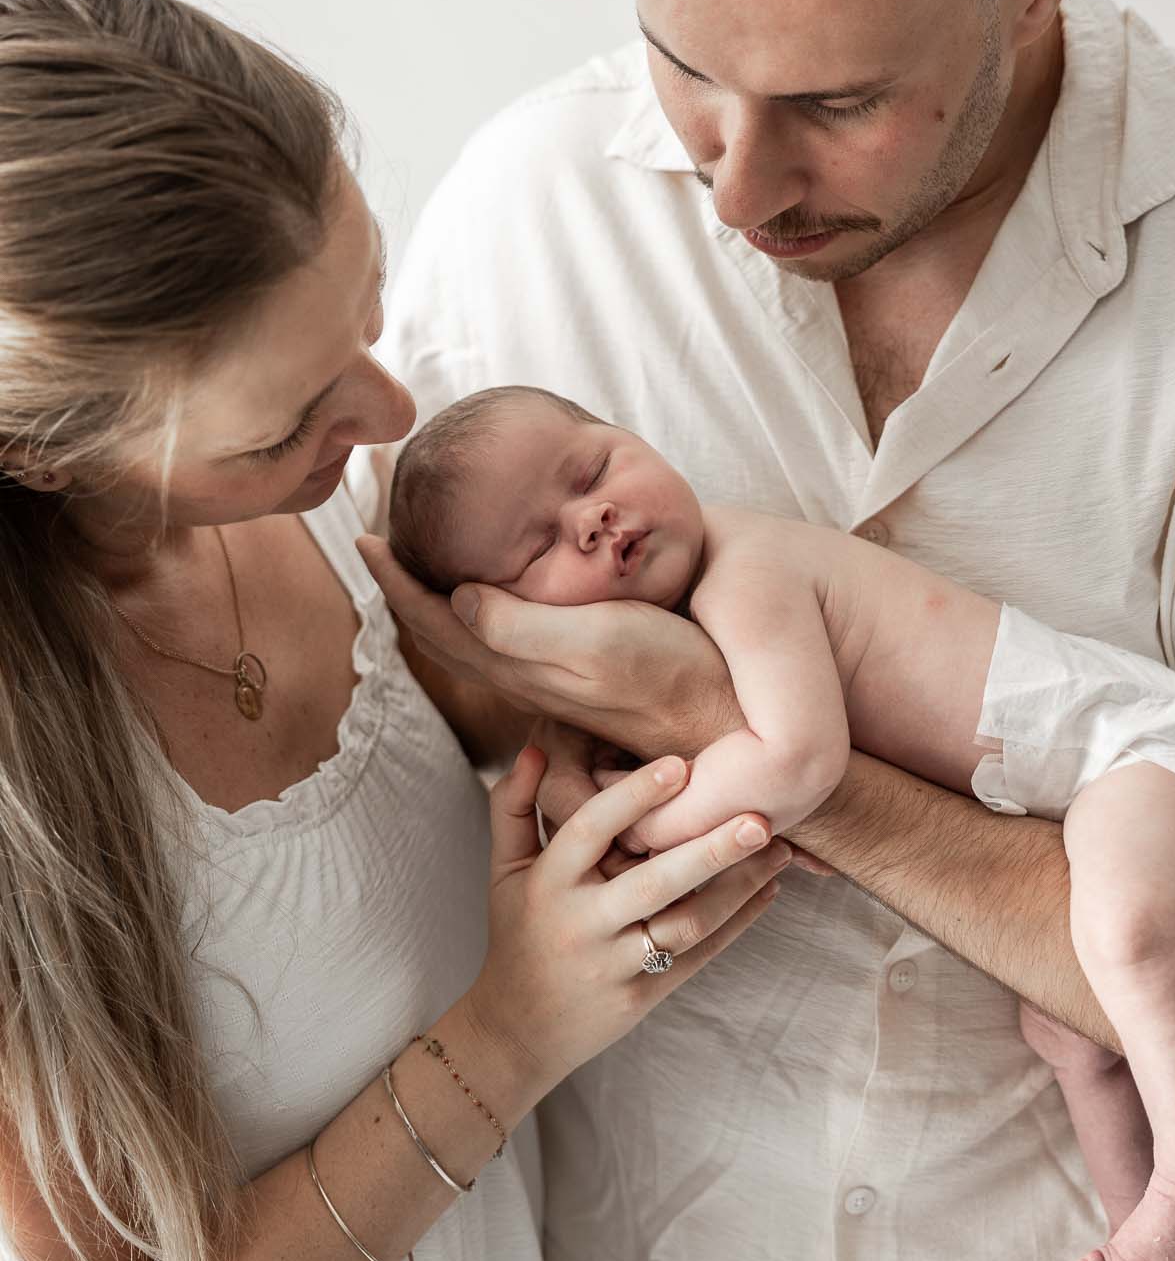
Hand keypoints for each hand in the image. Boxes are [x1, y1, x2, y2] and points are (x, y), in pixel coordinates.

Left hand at [358, 534, 741, 758]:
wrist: (725, 723)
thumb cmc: (671, 676)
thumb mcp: (598, 643)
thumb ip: (525, 627)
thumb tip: (456, 596)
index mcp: (516, 663)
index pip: (432, 619)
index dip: (393, 580)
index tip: (362, 537)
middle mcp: (523, 673)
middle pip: (440, 629)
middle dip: (403, 585)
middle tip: (378, 539)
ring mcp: (550, 675)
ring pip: (469, 635)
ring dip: (435, 596)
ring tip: (419, 560)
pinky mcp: (578, 670)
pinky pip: (503, 636)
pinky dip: (477, 606)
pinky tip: (493, 589)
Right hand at [467, 746, 788, 1092]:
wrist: (519, 1030)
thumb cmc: (517, 934)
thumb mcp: (503, 870)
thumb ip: (513, 807)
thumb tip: (534, 749)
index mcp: (548, 884)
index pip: (590, 830)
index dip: (634, 797)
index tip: (681, 764)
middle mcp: (583, 924)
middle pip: (653, 883)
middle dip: (709, 849)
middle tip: (758, 818)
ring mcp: (615, 964)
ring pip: (687, 923)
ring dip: (739, 888)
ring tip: (778, 852)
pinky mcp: (644, 995)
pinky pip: (699, 955)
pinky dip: (738, 924)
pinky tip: (769, 891)